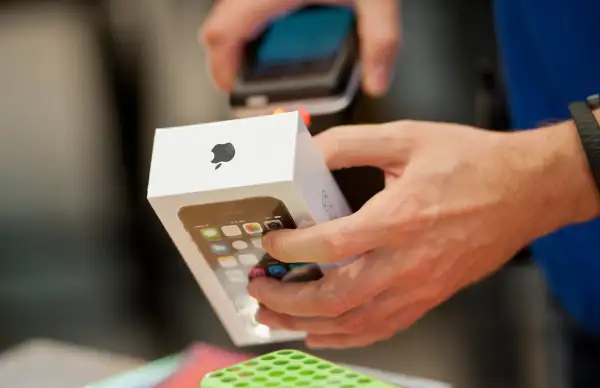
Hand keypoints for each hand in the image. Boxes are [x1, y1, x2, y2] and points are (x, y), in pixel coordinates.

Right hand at [200, 0, 399, 96]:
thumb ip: (379, 40)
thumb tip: (377, 81)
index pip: (222, 33)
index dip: (221, 67)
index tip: (232, 86)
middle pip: (221, 25)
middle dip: (230, 57)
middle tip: (247, 77)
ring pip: (231, 11)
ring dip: (243, 37)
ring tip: (266, 56)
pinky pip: (247, 2)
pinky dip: (256, 20)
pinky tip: (283, 24)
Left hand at [247, 120, 597, 347]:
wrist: (526, 190)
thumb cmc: (472, 163)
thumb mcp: (407, 137)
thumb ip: (351, 143)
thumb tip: (308, 152)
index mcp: (399, 219)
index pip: (328, 246)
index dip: (290, 249)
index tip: (270, 244)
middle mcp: (407, 262)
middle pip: (334, 298)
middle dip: (287, 300)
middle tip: (258, 290)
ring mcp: (420, 286)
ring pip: (354, 323)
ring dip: (308, 325)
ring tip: (276, 318)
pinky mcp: (429, 297)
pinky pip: (381, 328)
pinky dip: (346, 337)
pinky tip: (323, 333)